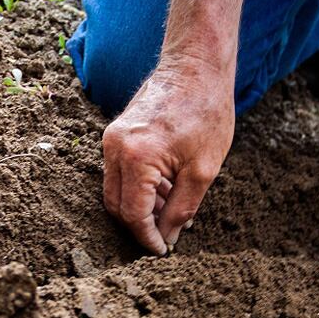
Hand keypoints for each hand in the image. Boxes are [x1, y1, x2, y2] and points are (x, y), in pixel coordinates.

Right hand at [102, 59, 233, 254]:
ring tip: (172, 210)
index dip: (147, 238)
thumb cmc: (206, 112)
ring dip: (140, 206)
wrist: (196, 66)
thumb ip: (181, 209)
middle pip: (116, 205)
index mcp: (136, 157)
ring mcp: (111, 138)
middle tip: (166, 236)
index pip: (133, 214)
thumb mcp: (203, 170)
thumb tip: (167, 237)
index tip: (162, 251)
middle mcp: (115, 148)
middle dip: (139, 225)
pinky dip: (138, 187)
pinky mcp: (116, 133)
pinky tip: (166, 189)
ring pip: (115, 190)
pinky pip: (119, 172)